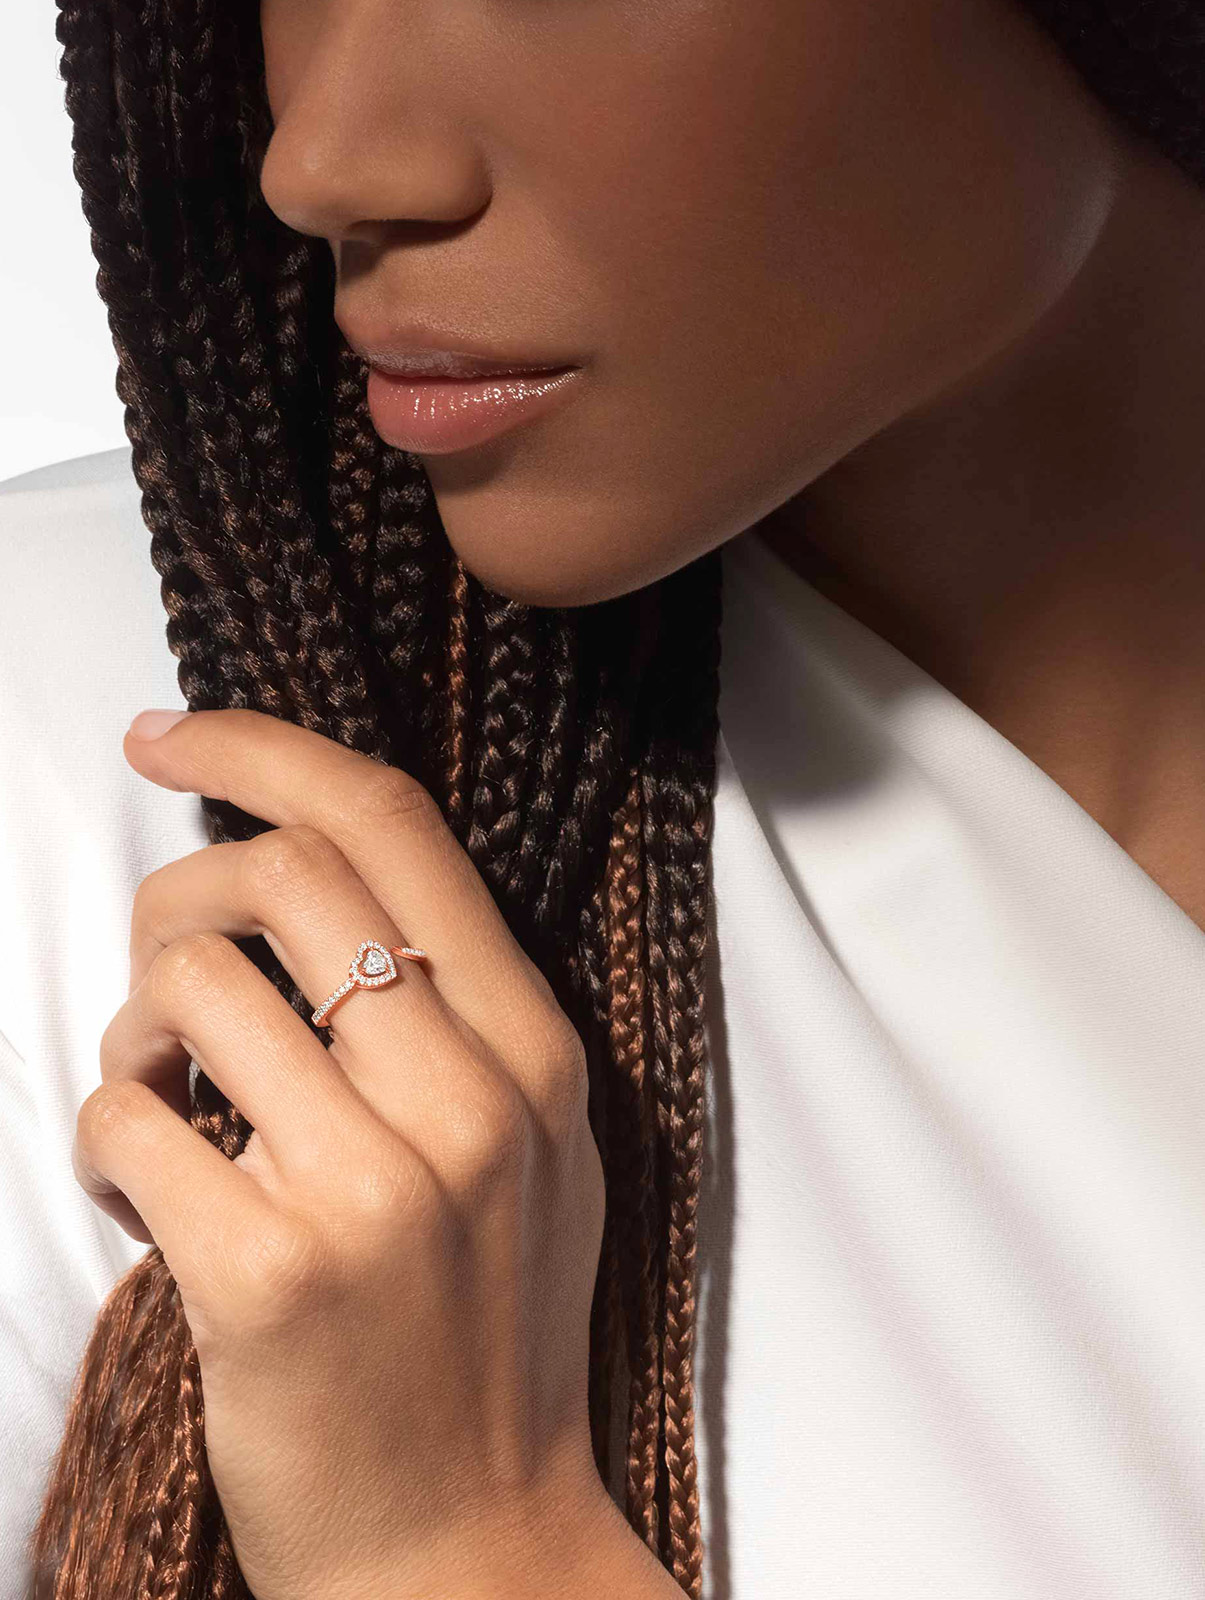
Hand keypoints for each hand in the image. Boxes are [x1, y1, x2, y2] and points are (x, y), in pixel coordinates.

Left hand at [72, 708, 676, 1599]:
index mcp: (533, 1052)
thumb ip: (457, 1015)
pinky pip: (129, 1120)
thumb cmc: (486, 1334)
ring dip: (135, 1029)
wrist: (468, 1544)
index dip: (263, 747)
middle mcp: (469, 1099)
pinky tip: (144, 1183)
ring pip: (186, 992)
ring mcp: (374, 1188)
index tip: (171, 731)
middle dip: (175, 892)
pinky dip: (107, 1131)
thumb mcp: (531, 1151)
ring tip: (164, 1101)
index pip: (393, 826)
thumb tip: (317, 875)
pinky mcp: (267, 1274)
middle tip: (165, 961)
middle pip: (276, 876)